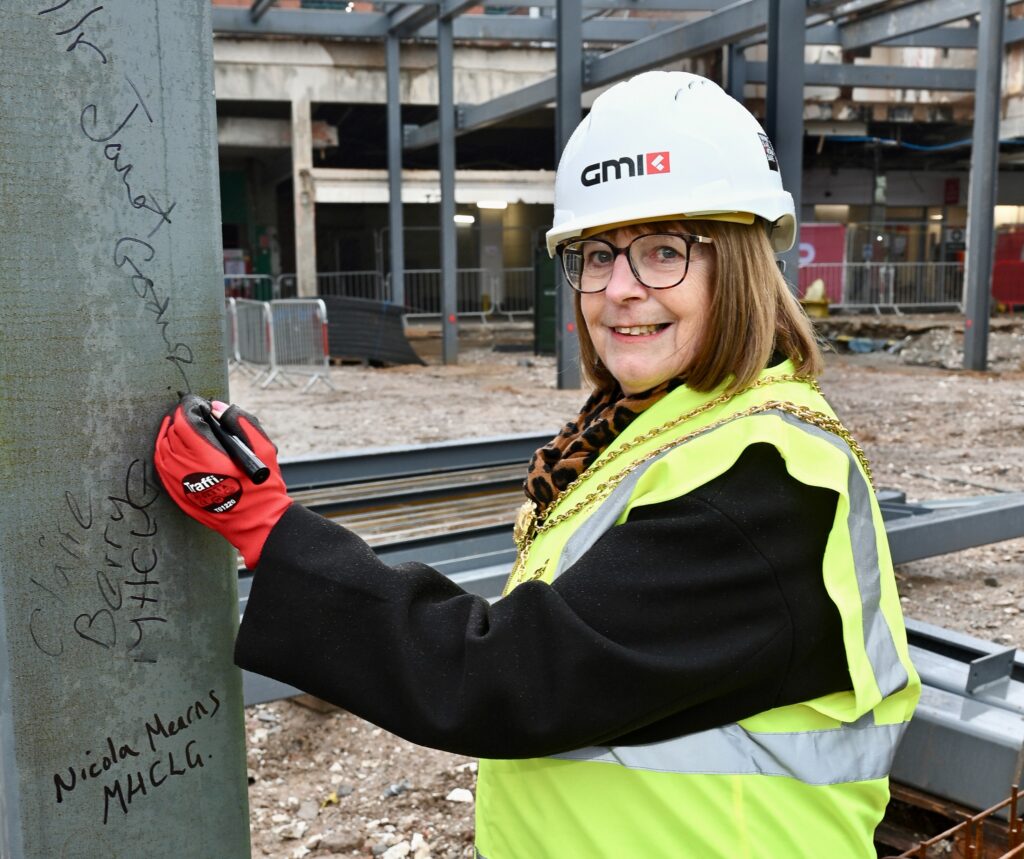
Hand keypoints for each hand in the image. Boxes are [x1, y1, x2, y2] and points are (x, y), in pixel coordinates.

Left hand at [153, 395, 291, 567]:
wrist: (257, 520)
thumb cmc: (262, 486)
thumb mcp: (262, 448)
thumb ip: (240, 422)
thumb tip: (216, 407)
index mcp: (210, 458)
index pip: (185, 423)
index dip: (188, 408)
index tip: (197, 404)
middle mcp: (190, 471)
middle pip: (172, 434)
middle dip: (180, 419)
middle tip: (192, 414)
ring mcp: (181, 485)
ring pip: (162, 450)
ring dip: (169, 435)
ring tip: (180, 427)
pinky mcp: (179, 494)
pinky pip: (161, 468)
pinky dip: (164, 453)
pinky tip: (173, 447)